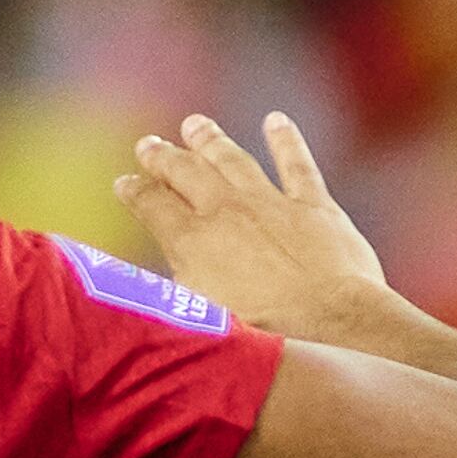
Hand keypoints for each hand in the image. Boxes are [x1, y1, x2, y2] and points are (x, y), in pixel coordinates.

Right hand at [117, 112, 389, 337]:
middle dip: (164, 157)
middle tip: (148, 145)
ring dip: (211, 140)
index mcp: (193, 241)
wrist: (332, 324)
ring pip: (233, 160)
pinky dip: (285, 140)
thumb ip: (170, 291)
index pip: (153, 205)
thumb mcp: (199, 321)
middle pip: (186, 173)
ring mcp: (271, 204)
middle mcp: (227, 212)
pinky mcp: (314, 207)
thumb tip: (144, 282)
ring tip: (195, 124)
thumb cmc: (264, 335)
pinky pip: (295, 164)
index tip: (124, 182)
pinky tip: (276, 121)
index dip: (135, 191)